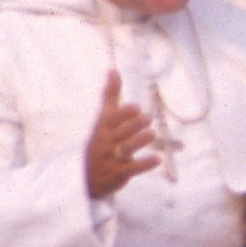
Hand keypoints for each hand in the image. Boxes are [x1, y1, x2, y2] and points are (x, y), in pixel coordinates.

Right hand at [85, 70, 158, 198]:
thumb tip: (113, 70)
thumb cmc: (101, 140)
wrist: (88, 176)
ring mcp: (112, 159)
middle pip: (120, 133)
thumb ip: (110, 96)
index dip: (123, 115)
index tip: (136, 108)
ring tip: (152, 133)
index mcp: (103, 128)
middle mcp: (107, 142)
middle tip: (147, 118)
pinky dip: (144, 164)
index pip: (111, 119)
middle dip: (133, 126)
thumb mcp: (104, 119)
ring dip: (140, 141)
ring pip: (126, 150)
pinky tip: (157, 159)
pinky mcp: (120, 174)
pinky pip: (132, 169)